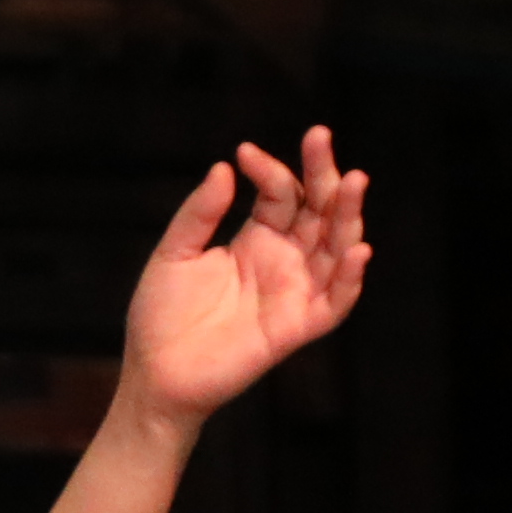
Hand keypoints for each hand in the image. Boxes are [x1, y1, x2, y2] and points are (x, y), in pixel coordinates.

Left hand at [118, 126, 373, 435]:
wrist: (155, 374)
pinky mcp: (296, 328)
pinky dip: (349, 280)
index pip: (280, 194)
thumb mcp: (174, 254)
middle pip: (318, 212)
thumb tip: (224, 167)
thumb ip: (199, 214)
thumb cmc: (161, 315)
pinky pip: (334, 304)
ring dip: (348, 217)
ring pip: (335, 250)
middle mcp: (283, 261)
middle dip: (325, 176)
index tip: (243, 153)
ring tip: (353, 182)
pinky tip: (356, 251)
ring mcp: (293, 293)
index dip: (269, 170)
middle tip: (320, 138)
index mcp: (256, 239)